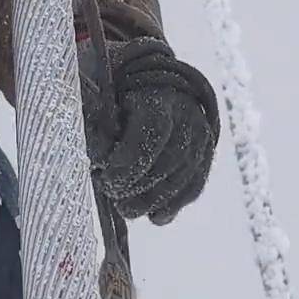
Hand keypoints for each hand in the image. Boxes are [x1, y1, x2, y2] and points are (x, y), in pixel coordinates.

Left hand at [80, 37, 219, 225]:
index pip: (153, 131)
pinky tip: (155, 217)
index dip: (128, 161)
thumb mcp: (100, 91)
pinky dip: (173, 205)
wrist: (155, 82)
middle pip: (168, 160)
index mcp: (159, 94)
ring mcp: (201, 136)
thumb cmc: (118, 87)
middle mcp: (187, 115)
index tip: (105, 178)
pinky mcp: (205, 156)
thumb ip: (95, 118)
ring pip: (182, 178)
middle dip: (137, 186)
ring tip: (125, 208)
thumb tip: (94, 156)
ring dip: (152, 200)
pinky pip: (193, 186)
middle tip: (111, 194)